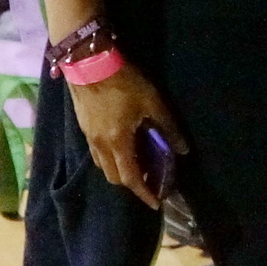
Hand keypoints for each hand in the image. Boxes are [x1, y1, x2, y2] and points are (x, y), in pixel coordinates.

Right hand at [68, 62, 187, 209]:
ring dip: (119, 171)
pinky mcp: (84, 127)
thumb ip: (168, 127)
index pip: (130, 178)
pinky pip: (97, 153)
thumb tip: (183, 150)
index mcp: (118, 142)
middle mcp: (100, 146)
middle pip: (114, 177)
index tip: (155, 203)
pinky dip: (110, 158)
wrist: (89, 62)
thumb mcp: (152, 102)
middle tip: (149, 179)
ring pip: (103, 166)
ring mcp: (89, 137)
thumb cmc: (124, 82)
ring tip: (137, 163)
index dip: (143, 193)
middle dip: (131, 184)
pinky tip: (121, 145)